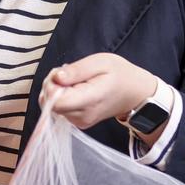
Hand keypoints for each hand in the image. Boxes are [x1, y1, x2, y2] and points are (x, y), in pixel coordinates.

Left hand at [40, 53, 156, 129]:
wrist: (134, 93)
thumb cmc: (119, 75)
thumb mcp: (100, 62)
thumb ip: (77, 70)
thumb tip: (56, 77)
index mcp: (90, 100)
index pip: (56, 103)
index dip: (51, 86)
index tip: (61, 74)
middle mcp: (82, 116)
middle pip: (51, 104)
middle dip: (52, 85)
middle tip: (68, 73)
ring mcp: (79, 122)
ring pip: (52, 106)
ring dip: (56, 90)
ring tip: (74, 80)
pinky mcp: (77, 122)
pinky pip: (58, 109)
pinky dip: (61, 97)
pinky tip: (73, 88)